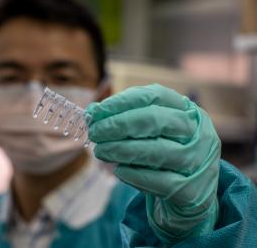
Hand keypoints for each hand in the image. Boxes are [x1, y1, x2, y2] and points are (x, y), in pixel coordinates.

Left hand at [86, 84, 220, 244]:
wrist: (192, 195)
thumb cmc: (166, 156)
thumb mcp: (154, 134)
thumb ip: (127, 120)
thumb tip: (93, 112)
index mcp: (188, 111)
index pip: (154, 96)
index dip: (122, 101)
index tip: (96, 111)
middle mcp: (198, 133)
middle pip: (155, 120)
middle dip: (118, 125)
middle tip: (95, 133)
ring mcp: (198, 161)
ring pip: (156, 151)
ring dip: (121, 150)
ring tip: (100, 151)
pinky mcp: (192, 190)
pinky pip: (159, 180)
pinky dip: (135, 174)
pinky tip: (119, 171)